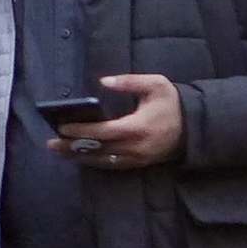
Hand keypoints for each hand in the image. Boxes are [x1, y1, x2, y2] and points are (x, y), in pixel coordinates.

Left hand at [49, 73, 184, 170]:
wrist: (195, 127)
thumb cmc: (173, 104)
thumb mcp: (156, 85)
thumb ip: (129, 82)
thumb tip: (104, 82)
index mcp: (137, 127)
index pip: (102, 132)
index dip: (81, 131)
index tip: (62, 127)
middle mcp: (135, 146)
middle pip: (98, 149)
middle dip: (72, 147)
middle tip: (51, 143)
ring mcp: (137, 158)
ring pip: (103, 160)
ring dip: (79, 156)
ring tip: (60, 151)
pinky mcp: (139, 163)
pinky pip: (113, 165)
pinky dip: (95, 161)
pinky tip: (81, 156)